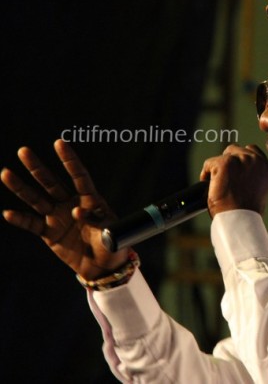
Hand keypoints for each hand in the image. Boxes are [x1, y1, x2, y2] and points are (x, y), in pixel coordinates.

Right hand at [1, 139, 128, 279]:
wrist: (103, 267)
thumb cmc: (113, 245)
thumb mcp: (112, 232)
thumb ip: (97, 220)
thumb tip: (77, 210)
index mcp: (91, 199)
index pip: (80, 176)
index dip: (70, 161)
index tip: (59, 143)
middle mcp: (71, 203)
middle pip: (52, 182)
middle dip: (38, 167)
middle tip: (23, 151)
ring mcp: (58, 217)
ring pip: (37, 199)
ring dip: (21, 187)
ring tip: (5, 173)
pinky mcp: (49, 232)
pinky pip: (32, 224)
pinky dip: (20, 220)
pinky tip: (7, 213)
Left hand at [200, 144, 267, 215]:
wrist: (240, 220)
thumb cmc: (248, 212)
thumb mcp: (259, 190)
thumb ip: (254, 176)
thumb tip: (240, 172)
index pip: (252, 151)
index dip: (241, 163)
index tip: (235, 175)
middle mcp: (257, 160)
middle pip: (237, 150)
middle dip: (230, 163)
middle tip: (226, 180)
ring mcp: (241, 160)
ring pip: (224, 155)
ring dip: (219, 167)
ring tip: (219, 184)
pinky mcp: (226, 163)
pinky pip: (209, 163)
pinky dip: (206, 175)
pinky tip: (211, 187)